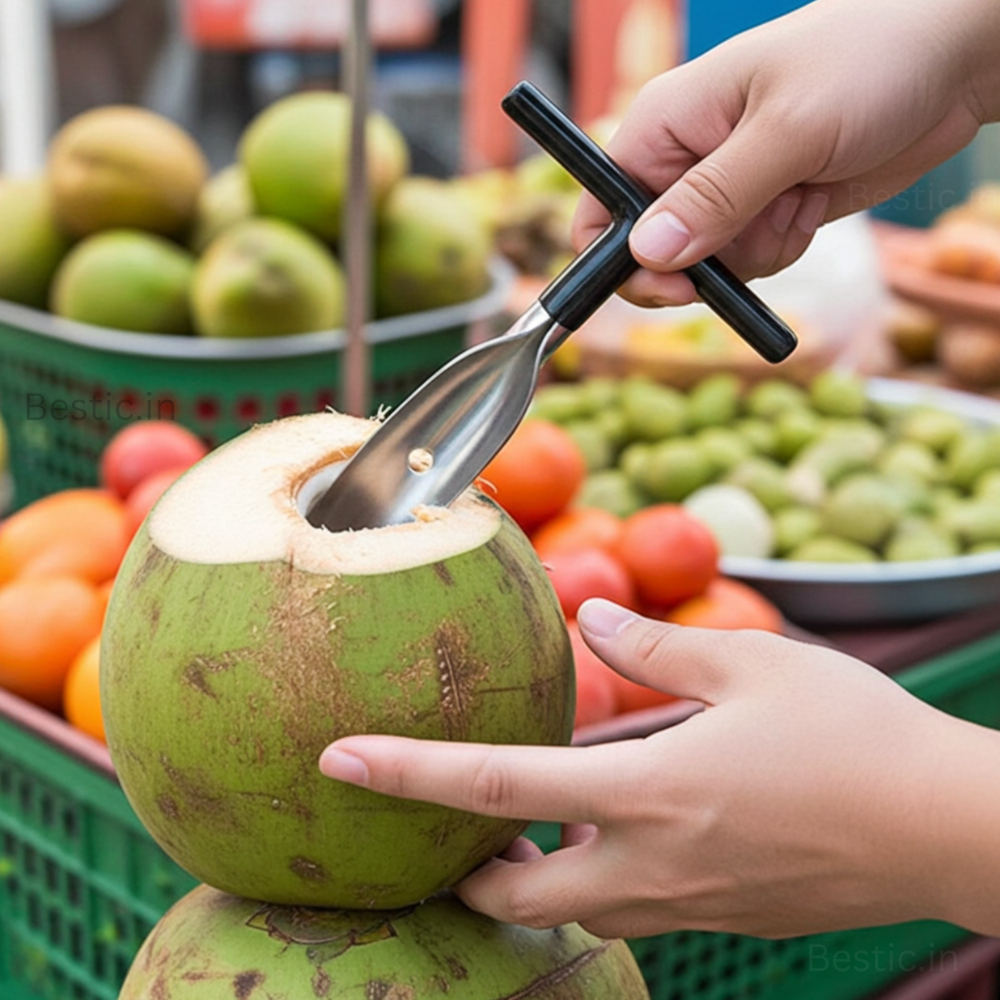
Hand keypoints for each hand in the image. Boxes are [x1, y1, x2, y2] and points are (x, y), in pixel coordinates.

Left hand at [320, 599, 999, 939]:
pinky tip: (619, 819)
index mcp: (650, 794)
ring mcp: (685, 901)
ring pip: (569, 910)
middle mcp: (653, 863)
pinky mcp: (718, 913)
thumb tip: (588, 613)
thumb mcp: (753, 665)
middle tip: (449, 819)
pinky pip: (628, 905)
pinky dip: (594, 872)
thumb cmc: (856, 739)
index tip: (339, 760)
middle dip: (462, 868)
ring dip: (528, 872)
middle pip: (512, 895)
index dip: (407, 774)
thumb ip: (657, 643)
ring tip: (526, 815)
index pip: (496, 789)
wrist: (946, 830)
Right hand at [575, 0, 999, 306]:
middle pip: (654, 250)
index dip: (618, 256)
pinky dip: (780, 248)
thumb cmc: (867, 59)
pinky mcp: (764, 207)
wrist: (952, 61)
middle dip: (701, 263)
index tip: (666, 282)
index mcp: (665, 124)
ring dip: (753, 254)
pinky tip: (810, 205)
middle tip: (746, 243)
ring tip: (796, 200)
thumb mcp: (786, 130)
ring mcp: (726, 187)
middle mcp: (685, 158)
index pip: (601, 206)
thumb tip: (648, 253)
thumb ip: (715, 198)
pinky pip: (749, 261)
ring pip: (706, 264)